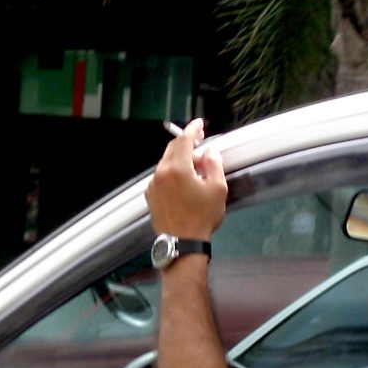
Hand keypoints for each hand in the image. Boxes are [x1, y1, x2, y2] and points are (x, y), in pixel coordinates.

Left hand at [146, 118, 226, 239]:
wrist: (182, 243)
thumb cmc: (202, 216)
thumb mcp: (217, 189)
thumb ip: (214, 164)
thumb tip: (208, 152)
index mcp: (177, 168)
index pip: (183, 140)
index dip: (193, 129)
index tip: (200, 124)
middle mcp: (161, 172)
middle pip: (172, 149)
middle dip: (186, 143)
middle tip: (200, 143)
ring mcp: (153, 185)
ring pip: (166, 163)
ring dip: (180, 160)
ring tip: (195, 168)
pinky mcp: (150, 196)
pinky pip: (162, 176)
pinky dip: (172, 173)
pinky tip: (183, 182)